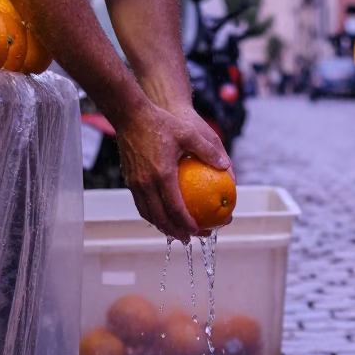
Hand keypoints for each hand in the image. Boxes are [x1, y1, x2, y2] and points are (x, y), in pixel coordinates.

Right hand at [116, 103, 230, 241]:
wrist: (129, 115)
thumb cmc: (161, 122)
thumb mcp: (188, 133)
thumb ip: (208, 151)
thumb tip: (226, 166)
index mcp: (162, 175)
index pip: (175, 209)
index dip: (187, 224)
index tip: (198, 232)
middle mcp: (146, 183)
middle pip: (160, 218)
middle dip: (175, 232)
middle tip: (190, 239)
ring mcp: (135, 183)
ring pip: (148, 214)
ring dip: (162, 226)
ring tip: (176, 232)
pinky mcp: (129, 180)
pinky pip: (141, 204)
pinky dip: (152, 214)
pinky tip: (162, 214)